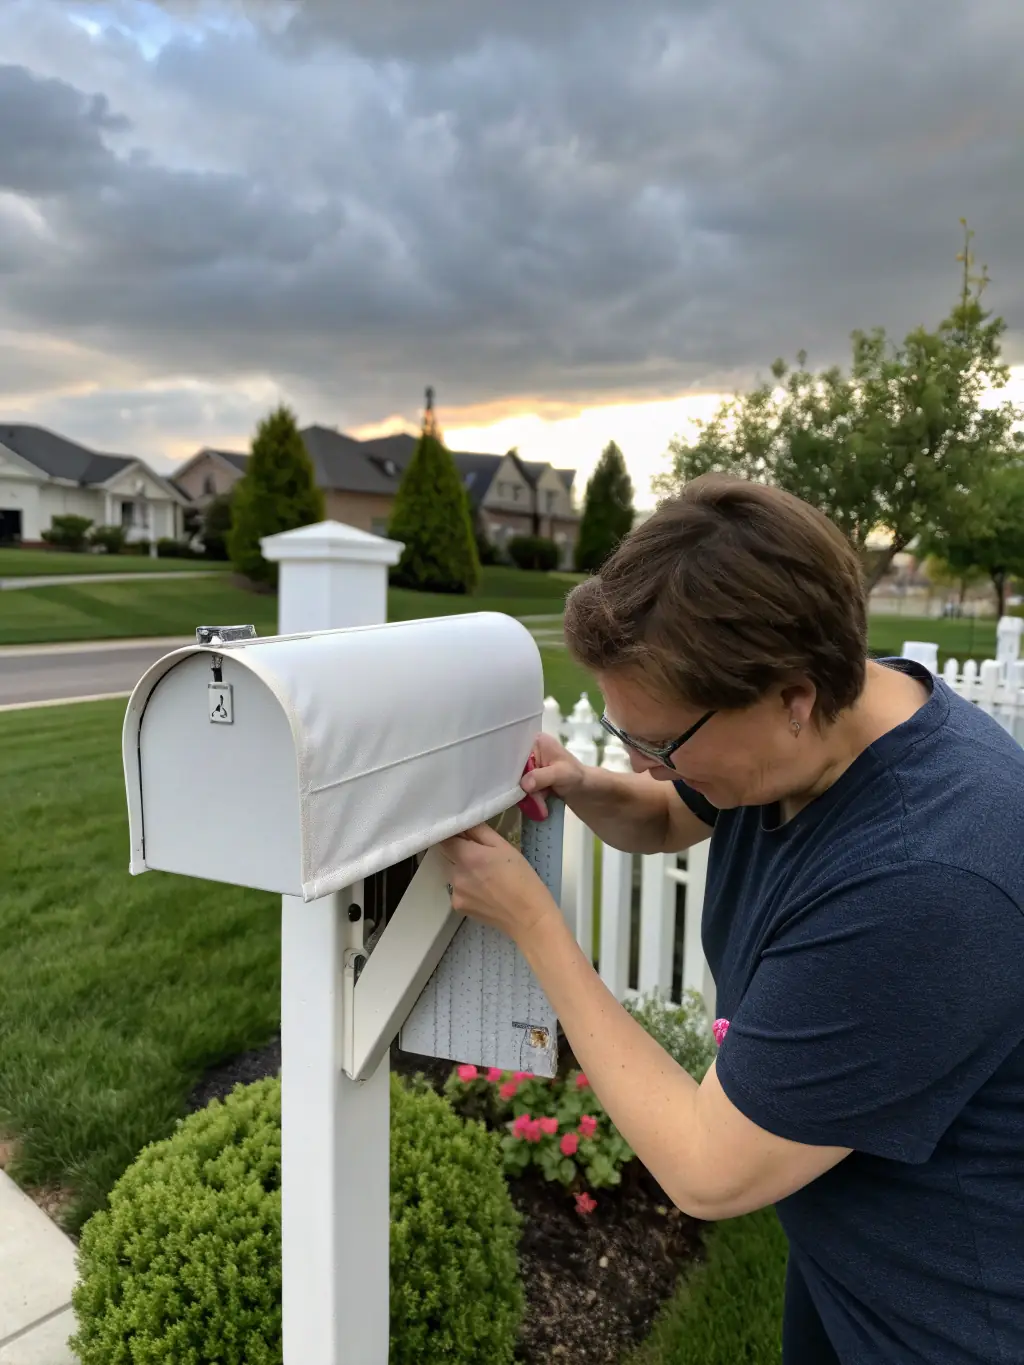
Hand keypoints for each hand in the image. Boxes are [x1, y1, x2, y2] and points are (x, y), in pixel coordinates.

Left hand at [438, 823, 559, 942]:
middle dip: (459, 851)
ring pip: (452, 872)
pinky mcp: (458, 907)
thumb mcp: (505, 847)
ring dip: (463, 869)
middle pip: (447, 855)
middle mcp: (455, 874)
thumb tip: (464, 820)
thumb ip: (480, 831)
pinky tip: (485, 891)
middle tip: (481, 854)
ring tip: (486, 875)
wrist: (528, 918)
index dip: (452, 833)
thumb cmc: (522, 878)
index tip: (462, 832)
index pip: (444, 838)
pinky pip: (457, 889)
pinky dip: (466, 887)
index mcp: (467, 856)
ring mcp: (455, 892)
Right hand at [519, 732, 586, 818]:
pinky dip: (530, 797)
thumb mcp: (560, 773)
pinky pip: (523, 788)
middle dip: (522, 785)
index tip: (513, 780)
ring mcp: (530, 766)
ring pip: (518, 780)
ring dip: (528, 794)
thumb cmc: (576, 776)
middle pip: (514, 767)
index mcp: (536, 741)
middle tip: (532, 797)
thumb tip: (524, 784)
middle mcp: (530, 751)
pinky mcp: (531, 778)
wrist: (585, 790)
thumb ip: (541, 776)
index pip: (516, 749)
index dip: (510, 765)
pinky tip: (539, 803)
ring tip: (541, 802)